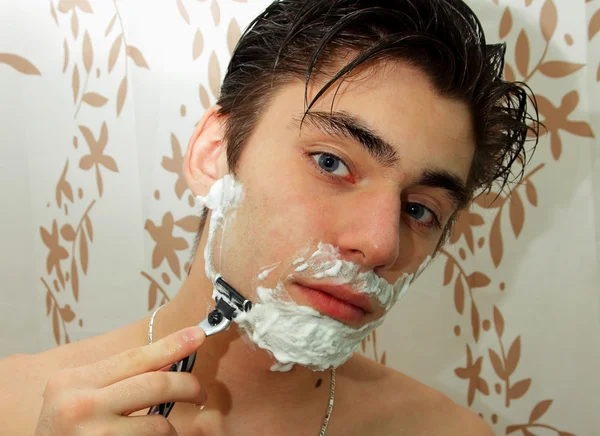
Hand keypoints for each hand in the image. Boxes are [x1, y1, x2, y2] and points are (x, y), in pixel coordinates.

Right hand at [34, 326, 205, 434]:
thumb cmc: (65, 432)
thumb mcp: (83, 396)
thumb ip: (120, 379)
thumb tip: (167, 361)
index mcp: (73, 380)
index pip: (135, 357)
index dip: (172, 345)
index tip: (197, 335)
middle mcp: (79, 404)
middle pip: (155, 384)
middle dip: (187, 385)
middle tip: (199, 392)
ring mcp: (91, 433)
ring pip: (158, 424)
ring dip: (169, 428)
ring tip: (162, 430)